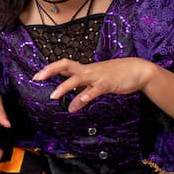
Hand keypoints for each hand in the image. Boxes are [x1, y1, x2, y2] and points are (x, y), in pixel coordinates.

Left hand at [33, 57, 153, 111]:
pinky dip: (86, 95)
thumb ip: (82, 96)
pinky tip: (78, 103)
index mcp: (84, 69)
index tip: (36, 76)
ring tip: (53, 96)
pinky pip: (95, 90)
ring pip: (77, 78)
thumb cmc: (116, 75)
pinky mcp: (107, 84)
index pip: (63, 65)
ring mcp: (97, 76)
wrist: (137, 70)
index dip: (50, 69)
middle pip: (65, 65)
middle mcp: (88, 70)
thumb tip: (71, 108)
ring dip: (64, 87)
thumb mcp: (96, 85)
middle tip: (38, 78)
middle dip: (51, 70)